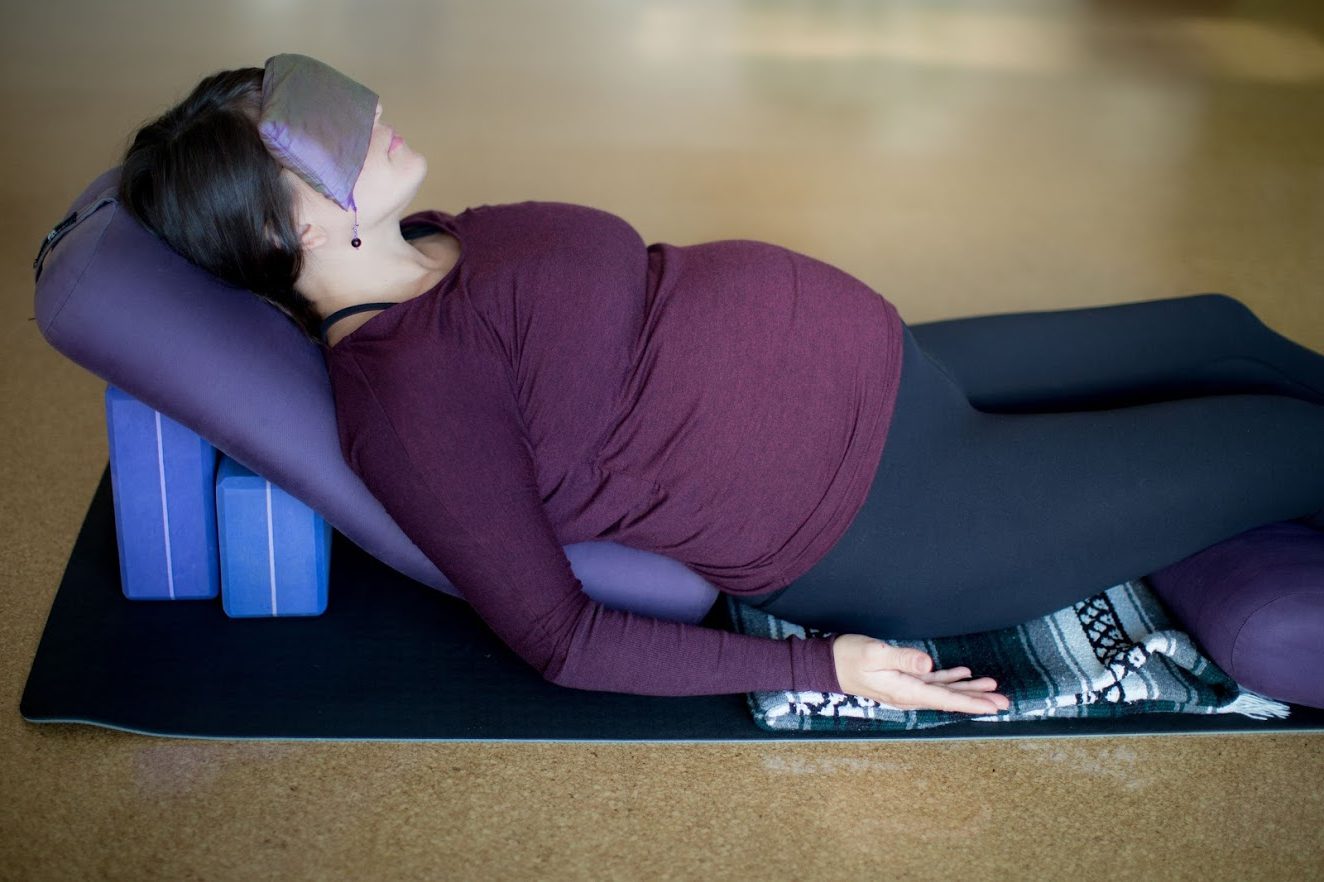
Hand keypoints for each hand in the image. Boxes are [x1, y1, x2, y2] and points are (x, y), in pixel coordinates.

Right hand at [831, 633, 1010, 714]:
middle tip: (1004, 702)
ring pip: (944, 692)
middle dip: (977, 700)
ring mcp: (906, 688)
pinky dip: (949, 680)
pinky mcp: (902, 679)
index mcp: (905, 690)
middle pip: (950, 699)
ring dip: (968, 690)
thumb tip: (928, 665)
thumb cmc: (849, 657)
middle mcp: (908, 694)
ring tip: (992, 688)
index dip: (972, 702)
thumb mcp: (874, 653)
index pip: (945, 699)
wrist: (827, 664)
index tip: (994, 706)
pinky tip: (963, 675)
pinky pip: (931, 683)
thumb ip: (902, 658)